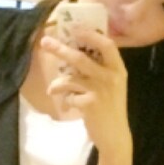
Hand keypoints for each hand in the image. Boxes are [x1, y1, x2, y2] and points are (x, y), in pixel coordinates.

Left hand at [40, 28, 131, 164]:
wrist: (115, 136)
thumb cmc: (111, 108)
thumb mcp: (113, 85)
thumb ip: (101, 69)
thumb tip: (76, 51)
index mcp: (118, 69)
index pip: (107, 45)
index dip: (91, 34)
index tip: (75, 28)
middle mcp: (110, 77)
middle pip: (80, 58)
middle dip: (60, 49)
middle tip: (45, 42)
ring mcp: (100, 90)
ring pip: (70, 78)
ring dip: (57, 84)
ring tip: (52, 89)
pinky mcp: (89, 104)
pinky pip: (69, 97)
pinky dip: (66, 101)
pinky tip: (69, 107)